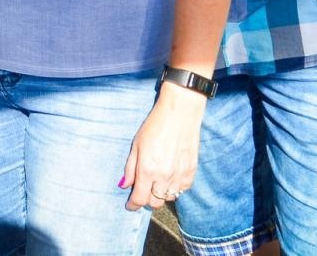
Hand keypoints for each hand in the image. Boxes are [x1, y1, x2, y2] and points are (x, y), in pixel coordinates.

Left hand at [122, 84, 205, 210]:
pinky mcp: (191, 171)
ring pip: (169, 198)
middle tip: (143, 190)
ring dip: (160, 194)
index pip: (139, 199)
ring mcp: (179, 175)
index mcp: (147, 170)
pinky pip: (182, 190)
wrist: (180, 112)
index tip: (130, 205)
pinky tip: (170, 177)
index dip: (133, 205)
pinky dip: (175, 188)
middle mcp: (164, 176)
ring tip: (156, 182)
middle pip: (154, 202)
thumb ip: (130, 168)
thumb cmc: (155, 125)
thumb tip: (124, 186)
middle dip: (146, 199)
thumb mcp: (136, 144)